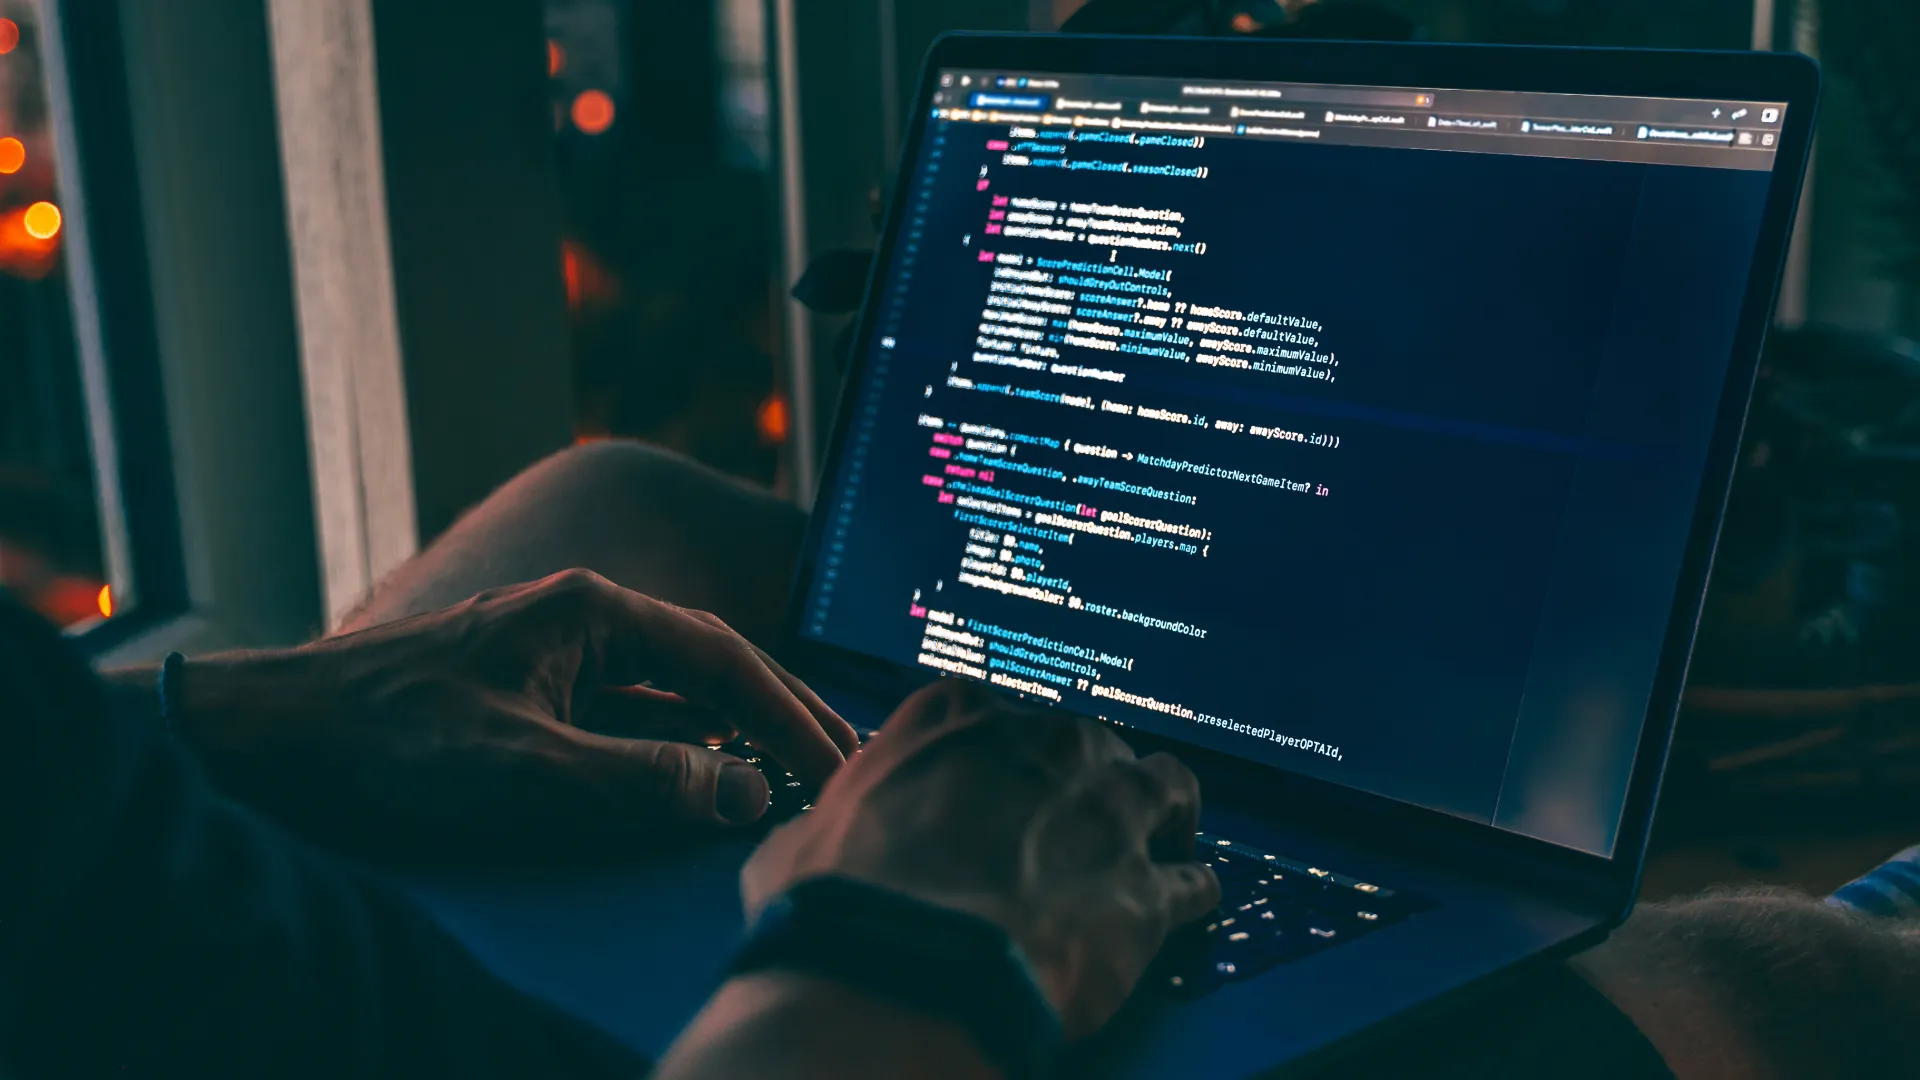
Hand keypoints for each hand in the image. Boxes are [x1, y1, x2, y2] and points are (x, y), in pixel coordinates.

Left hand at [143, 569, 859, 855]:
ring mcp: (553, 658)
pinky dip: (673, 751)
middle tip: (845, 759)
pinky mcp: (527, 697)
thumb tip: (745, 789)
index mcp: (589, 610)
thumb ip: (643, 779)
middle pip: (708, 667)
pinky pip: (623, 720)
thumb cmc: (390, 740)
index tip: (836, 764)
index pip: (721, 658)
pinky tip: (700, 780)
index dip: (788, 714)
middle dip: (778, 712)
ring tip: (793, 774)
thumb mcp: (525, 768)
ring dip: (730, 735)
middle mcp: (579, 620)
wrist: (272, 737)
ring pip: (667, 695)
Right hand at [741, 679, 1218, 1037]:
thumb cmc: (836, 903)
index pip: (995, 714)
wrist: (895, 970)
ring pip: (1166, 787)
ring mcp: (1107, 810)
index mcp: (959, 716)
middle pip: (1089, 744)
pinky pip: (1193, 881)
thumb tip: (817, 841)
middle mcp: (1045, 743)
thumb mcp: (803, 838)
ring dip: (1163, 813)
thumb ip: (837, 819)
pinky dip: (1189, 892)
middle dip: (1083, 783)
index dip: (1000, 756)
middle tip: (1072, 825)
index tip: (998, 782)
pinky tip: (1187, 905)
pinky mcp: (1146, 890)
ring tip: (1161, 839)